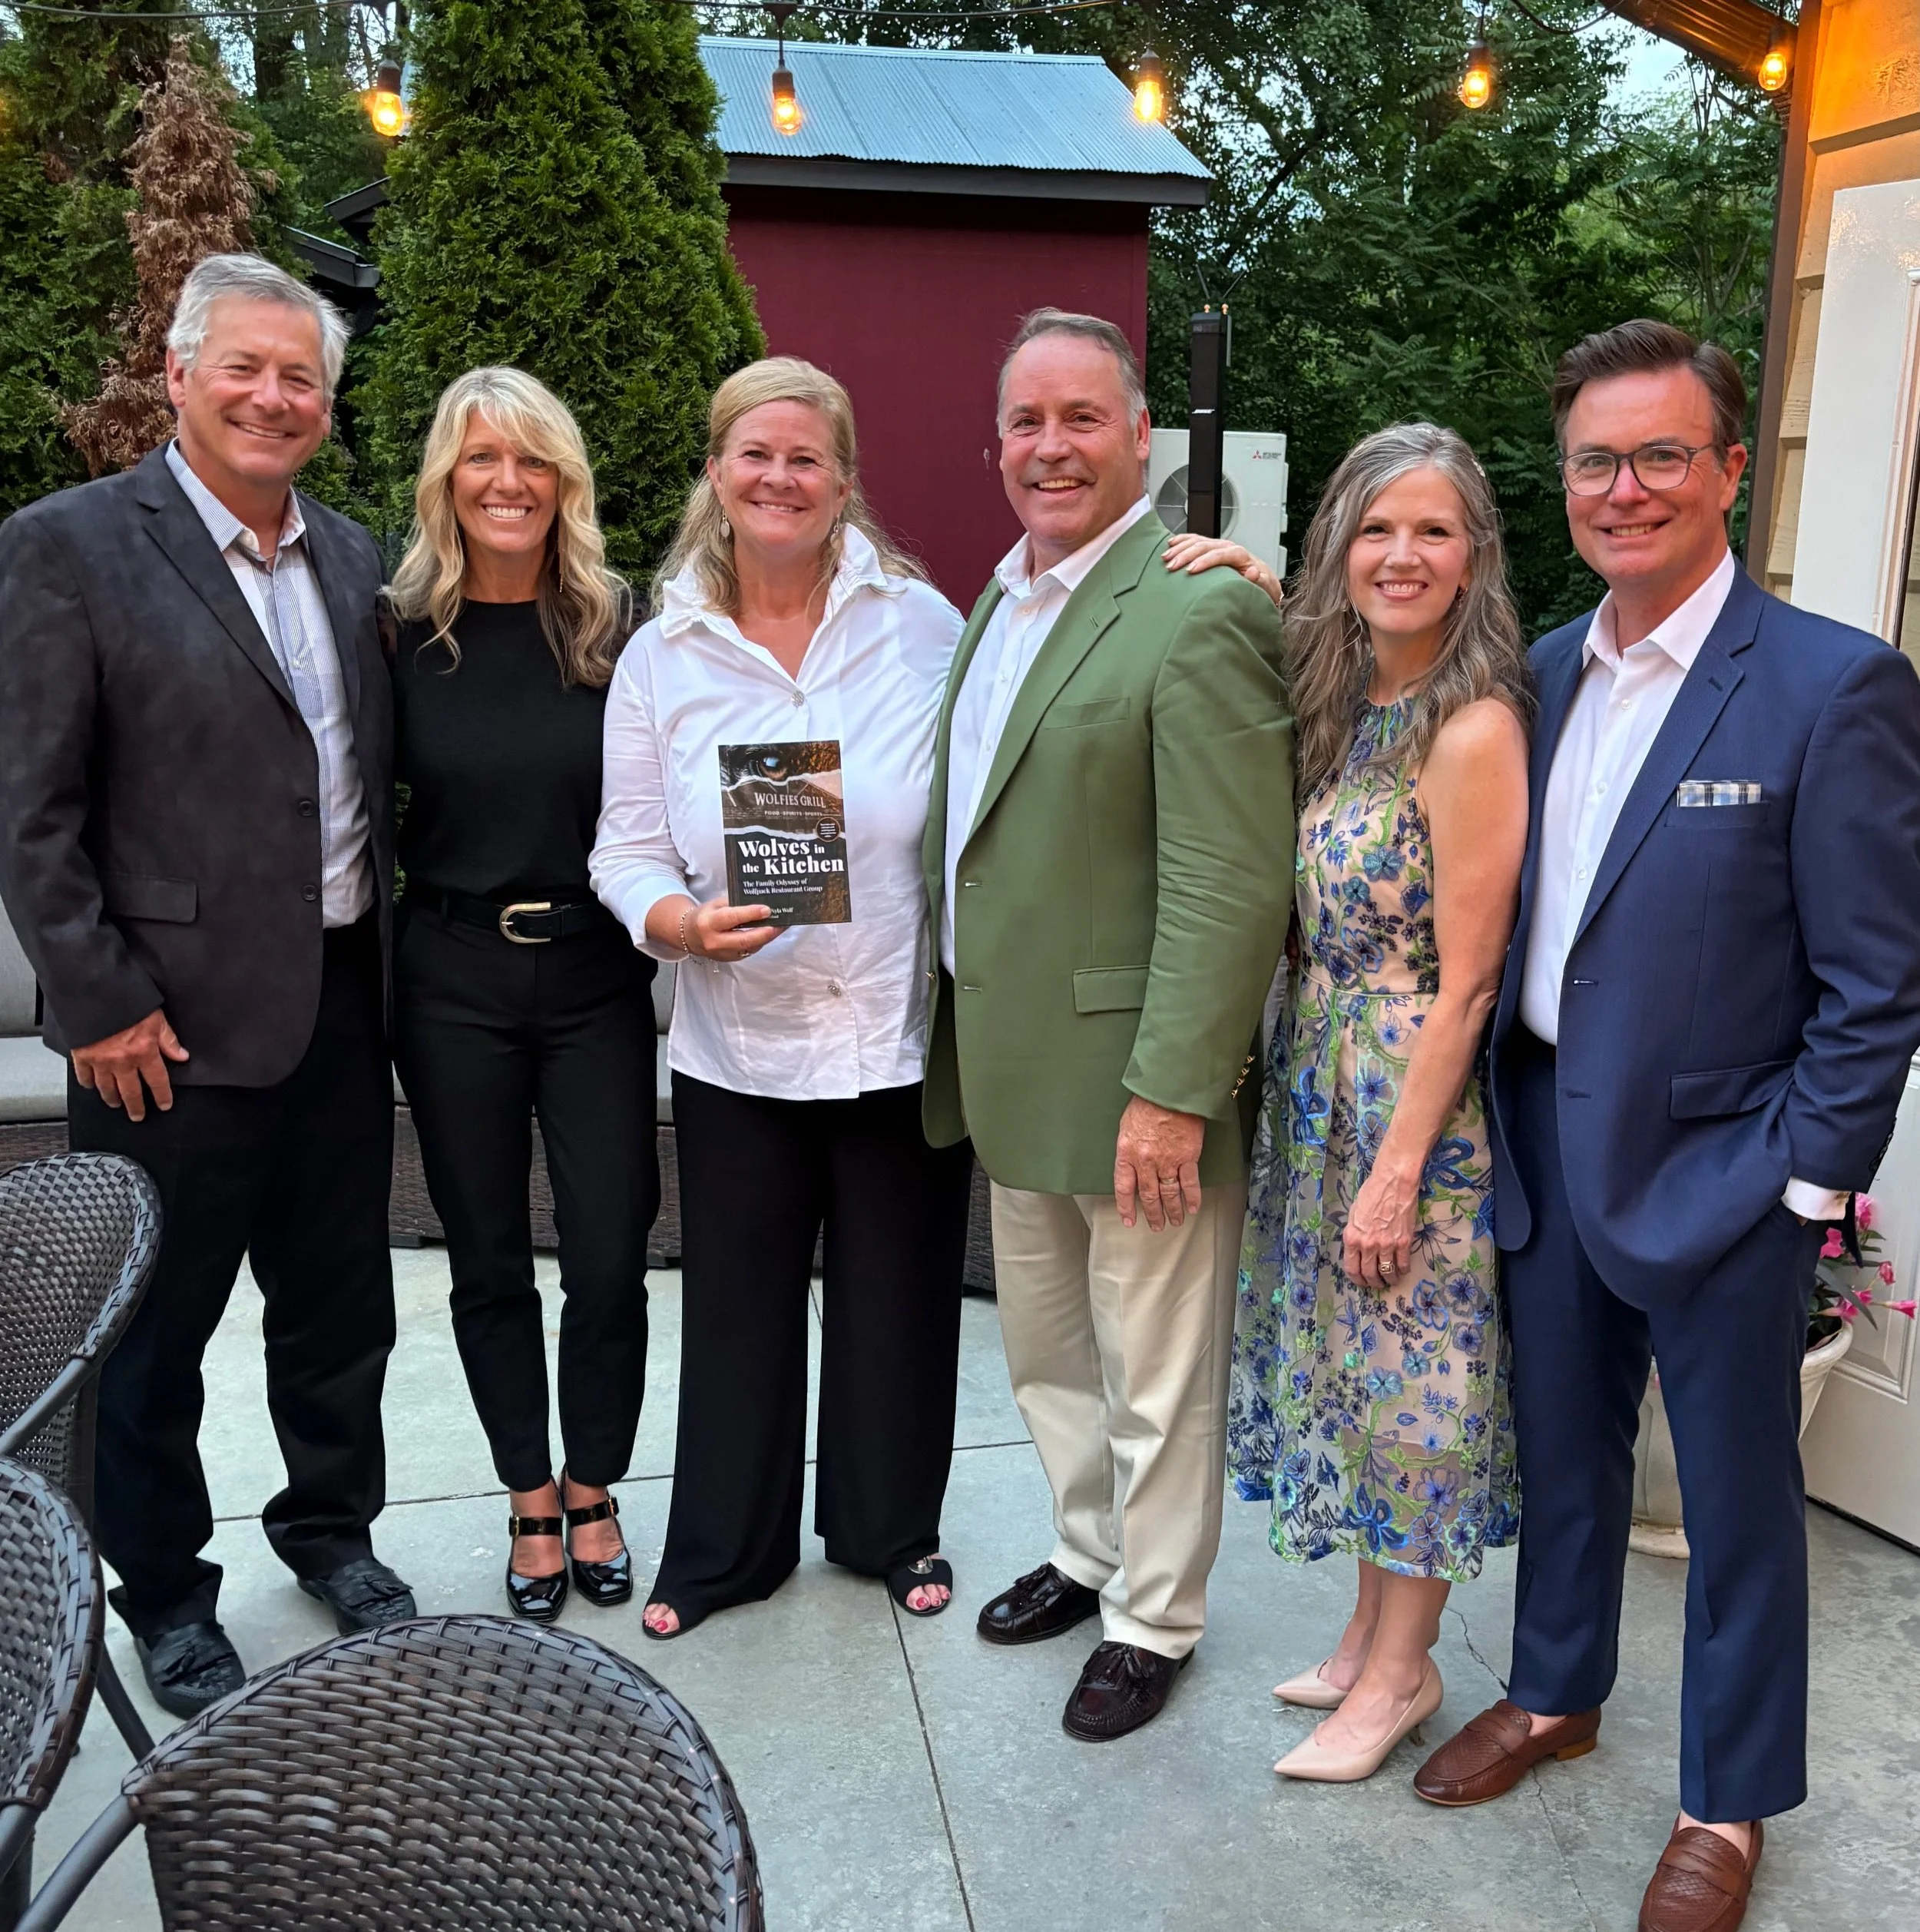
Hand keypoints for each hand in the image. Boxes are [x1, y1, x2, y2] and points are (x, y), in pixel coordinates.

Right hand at [70, 1009, 188, 1121]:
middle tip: (138, 1116)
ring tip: (116, 1104)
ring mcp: (100, 1061)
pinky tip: (91, 1087)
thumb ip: (168, 1040)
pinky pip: (84, 1076)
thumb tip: (182, 1056)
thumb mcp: (156, 1018)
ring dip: (112, 1099)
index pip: (157, 1081)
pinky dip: (88, 1084)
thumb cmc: (127, 1003)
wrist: (94, 994)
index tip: (164, 1105)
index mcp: (144, 1052)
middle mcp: (122, 1062)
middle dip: (135, 1107)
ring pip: (107, 1088)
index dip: (162, 1095)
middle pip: (130, 1092)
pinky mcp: (81, 1056)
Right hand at [681, 895, 780, 963]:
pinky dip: (760, 942)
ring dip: (767, 937)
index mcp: (709, 923)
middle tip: (781, 924)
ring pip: (750, 947)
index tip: (767, 910)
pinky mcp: (730, 960)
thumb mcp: (716, 904)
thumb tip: (760, 902)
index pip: (732, 918)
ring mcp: (722, 954)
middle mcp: (715, 941)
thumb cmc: (706, 915)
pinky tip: (770, 933)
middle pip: (744, 940)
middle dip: (766, 932)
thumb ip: (735, 904)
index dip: (750, 914)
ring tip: (781, 926)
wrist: (689, 936)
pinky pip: (749, 951)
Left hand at [1114, 1096, 1204, 1229]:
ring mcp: (1167, 1161)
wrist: (1170, 1091)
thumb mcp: (1126, 1125)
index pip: (1124, 1187)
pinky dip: (1192, 1198)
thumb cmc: (1147, 1102)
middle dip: (1152, 1214)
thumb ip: (1129, 1147)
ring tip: (1174, 1222)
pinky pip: (1189, 1183)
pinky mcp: (1188, 1157)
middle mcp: (1146, 1162)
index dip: (1126, 1207)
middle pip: (1148, 1195)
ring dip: (1172, 1210)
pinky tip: (1193, 1208)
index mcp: (1127, 1153)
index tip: (1129, 1221)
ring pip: (1169, 1193)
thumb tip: (1131, 1162)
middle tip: (1156, 1226)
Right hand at [1161, 534, 1283, 608]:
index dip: (1205, 561)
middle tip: (1172, 566)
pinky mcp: (1212, 548)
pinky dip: (1182, 540)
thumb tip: (1252, 572)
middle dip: (1186, 554)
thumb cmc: (1261, 585)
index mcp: (1240, 555)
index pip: (1221, 554)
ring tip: (1166, 558)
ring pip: (1197, 541)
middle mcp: (1228, 547)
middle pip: (1205, 545)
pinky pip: (1195, 539)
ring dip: (1180, 548)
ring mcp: (1219, 545)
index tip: (1190, 570)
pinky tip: (1170, 543)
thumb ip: (1261, 580)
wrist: (1261, 579)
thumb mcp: (1265, 586)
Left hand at [1342, 1162, 1418, 1288]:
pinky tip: (1402, 1271)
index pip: (1351, 1268)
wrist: (1393, 1182)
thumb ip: (1355, 1233)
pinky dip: (1403, 1271)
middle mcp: (1368, 1245)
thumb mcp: (1354, 1214)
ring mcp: (1386, 1245)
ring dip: (1389, 1280)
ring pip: (1387, 1273)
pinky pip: (1403, 1264)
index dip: (1357, 1279)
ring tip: (1390, 1281)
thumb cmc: (1371, 1193)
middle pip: (1369, 1274)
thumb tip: (1357, 1248)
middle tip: (1377, 1284)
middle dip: (1373, 1282)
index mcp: (1352, 1238)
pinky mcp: (1403, 1242)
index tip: (1361, 1281)